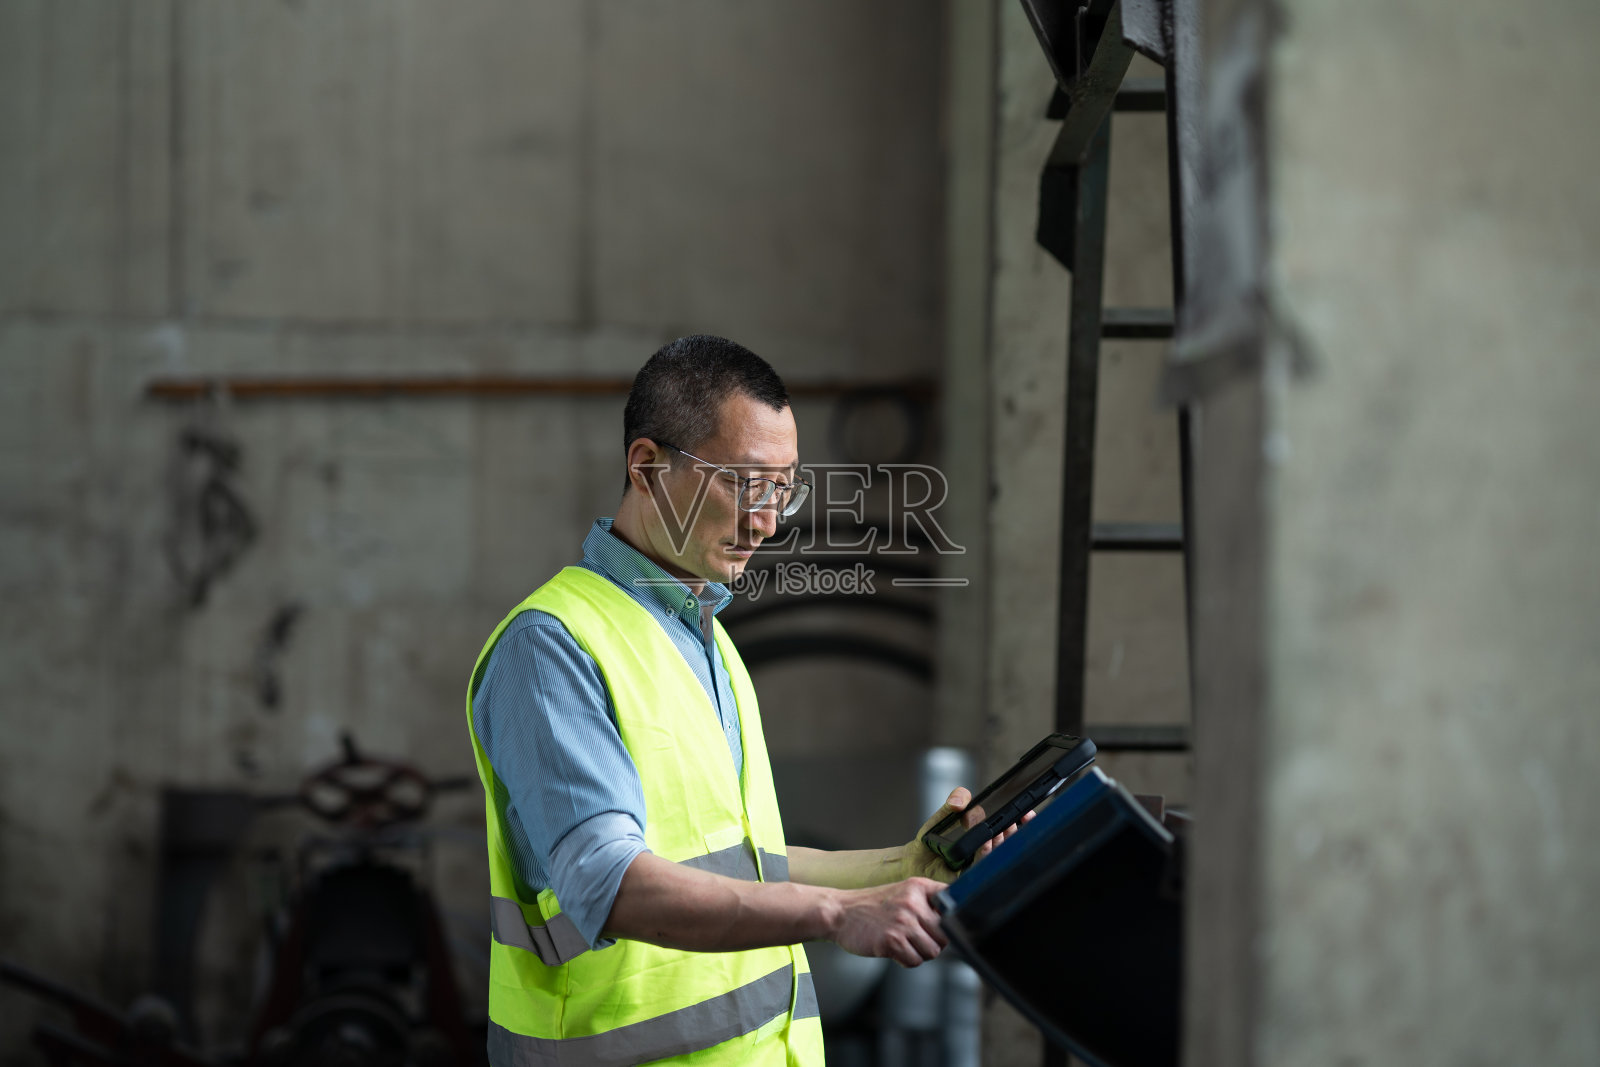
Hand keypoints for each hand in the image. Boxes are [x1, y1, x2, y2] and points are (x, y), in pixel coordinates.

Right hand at [831, 878, 948, 966]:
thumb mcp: (903, 892)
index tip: (947, 924)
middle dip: (933, 942)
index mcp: (919, 887)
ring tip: (903, 943)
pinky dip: (906, 960)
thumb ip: (928, 901)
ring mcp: (903, 922)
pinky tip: (894, 950)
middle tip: (916, 938)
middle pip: (945, 935)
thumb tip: (956, 922)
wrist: (840, 912)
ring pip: (933, 952)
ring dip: (919, 953)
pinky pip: (915, 961)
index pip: (953, 901)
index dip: (955, 917)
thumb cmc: (873, 906)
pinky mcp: (892, 941)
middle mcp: (913, 903)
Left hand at [900, 787, 1035, 882]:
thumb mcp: (944, 814)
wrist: (913, 860)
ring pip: (999, 855)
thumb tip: (961, 802)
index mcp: (986, 839)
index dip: (1024, 823)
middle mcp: (986, 854)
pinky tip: (985, 842)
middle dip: (1015, 831)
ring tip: (999, 827)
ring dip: (1002, 840)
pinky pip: (981, 866)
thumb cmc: (931, 839)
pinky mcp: (968, 877)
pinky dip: (986, 852)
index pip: (1012, 832)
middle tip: (1012, 819)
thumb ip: (955, 800)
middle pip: (1010, 844)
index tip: (1027, 812)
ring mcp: (979, 867)